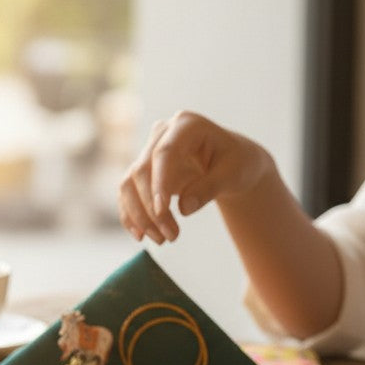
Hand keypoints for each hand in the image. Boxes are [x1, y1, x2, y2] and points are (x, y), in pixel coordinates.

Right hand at [118, 111, 273, 243]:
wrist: (231, 164)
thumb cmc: (236, 164)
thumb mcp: (233, 175)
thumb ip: (209, 188)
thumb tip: (184, 209)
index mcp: (187, 124)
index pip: (164, 152)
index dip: (159, 182)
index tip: (162, 210)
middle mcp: (162, 133)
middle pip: (142, 170)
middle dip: (152, 208)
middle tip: (171, 237)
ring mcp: (149, 151)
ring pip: (129, 183)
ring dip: (140, 215)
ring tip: (162, 239)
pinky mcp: (142, 171)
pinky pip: (128, 194)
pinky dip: (131, 216)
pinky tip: (141, 236)